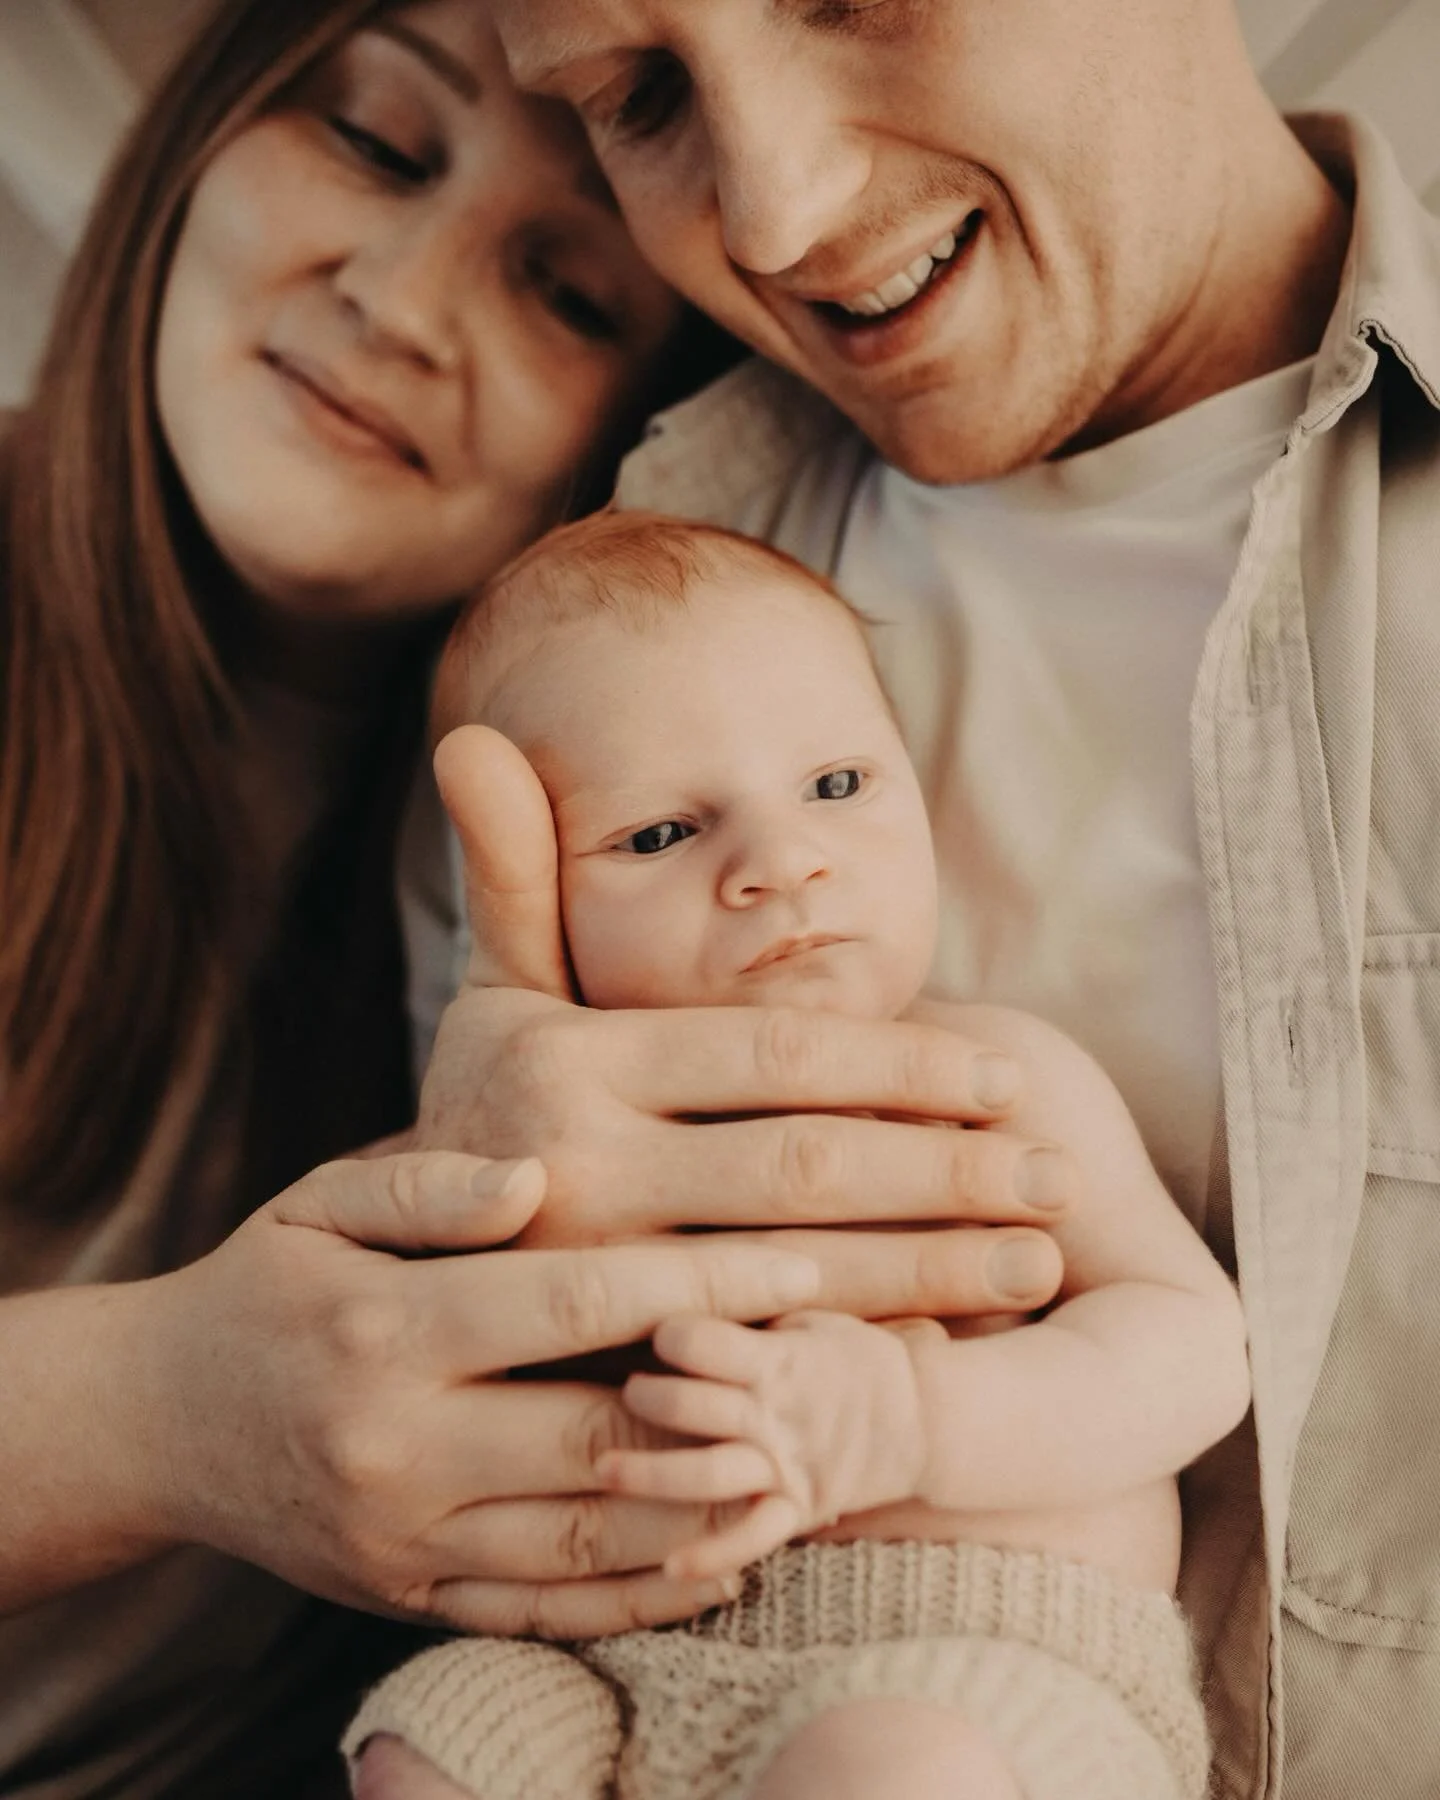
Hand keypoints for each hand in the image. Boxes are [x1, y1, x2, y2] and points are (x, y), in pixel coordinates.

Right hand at [129, 1148, 821, 1635]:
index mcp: (385, 1326)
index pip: (574, 1304)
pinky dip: (647, 1600)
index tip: (799, 1269)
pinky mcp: (407, 1600)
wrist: (156, 1425)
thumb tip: (538, 1177)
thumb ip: (433, 1184)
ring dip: (711, 1518)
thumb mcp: (323, 1203)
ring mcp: (403, 1539)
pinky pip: (548, 1616)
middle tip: (829, 1381)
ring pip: (591, 1546)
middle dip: (728, 1415)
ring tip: (805, 1476)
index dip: (699, 1290)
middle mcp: (397, 1443)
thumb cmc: (266, 1288)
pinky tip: (725, 1562)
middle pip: (601, 1440)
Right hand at [420, 726, 1068, 1315]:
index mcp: (569, 1065)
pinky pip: (755, 1358)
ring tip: (1044, 1259)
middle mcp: (573, 1172)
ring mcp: (584, 1288)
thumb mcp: (492, 998)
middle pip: (802, 1167)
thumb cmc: (483, 1118)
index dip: (902, 1065)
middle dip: (947, 1172)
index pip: (771, 1053)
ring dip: (934, 1268)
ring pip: (794, 1274)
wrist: (391, 1286)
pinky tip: (953, 1342)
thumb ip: (509, 875)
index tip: (1010, 1075)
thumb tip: (474, 737)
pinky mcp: (601, 1377)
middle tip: (1063, 1176)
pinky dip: (858, 1349)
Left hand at [597, 1312, 938, 1578]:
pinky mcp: (796, 1509)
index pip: (706, 1341)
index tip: (650, 1332)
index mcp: (777, 1357)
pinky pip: (751, 1538)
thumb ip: (751, 1311)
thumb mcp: (809, 1317)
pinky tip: (668, 1566)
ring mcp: (785, 1466)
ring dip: (654, 1474)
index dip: (672, 1335)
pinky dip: (712, 1555)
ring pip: (710, 1475)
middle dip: (651, 1397)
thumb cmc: (853, 1356)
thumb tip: (675, 1283)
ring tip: (603, 1469)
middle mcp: (776, 1413)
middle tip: (627, 1390)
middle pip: (698, 1406)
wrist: (925, 1418)